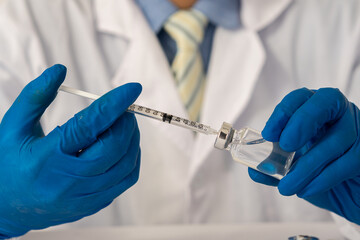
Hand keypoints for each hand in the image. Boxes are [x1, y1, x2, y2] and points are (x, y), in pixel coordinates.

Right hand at [0, 65, 141, 237]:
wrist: (3, 208)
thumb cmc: (7, 163)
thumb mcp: (13, 126)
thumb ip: (35, 96)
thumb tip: (60, 70)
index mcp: (45, 158)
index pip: (88, 126)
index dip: (114, 104)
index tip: (133, 89)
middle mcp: (66, 181)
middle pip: (113, 147)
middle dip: (126, 122)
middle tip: (123, 109)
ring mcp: (82, 197)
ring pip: (125, 165)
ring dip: (132, 139)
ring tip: (123, 125)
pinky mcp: (92, 205)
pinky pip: (125, 181)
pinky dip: (131, 158)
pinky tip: (123, 147)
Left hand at [249, 88, 359, 224]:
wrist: (347, 195)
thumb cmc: (317, 173)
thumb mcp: (290, 170)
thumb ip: (273, 168)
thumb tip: (255, 170)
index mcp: (314, 110)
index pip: (301, 97)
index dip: (284, 112)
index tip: (269, 134)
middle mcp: (338, 113)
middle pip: (326, 101)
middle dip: (303, 121)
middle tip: (285, 145)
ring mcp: (357, 129)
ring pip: (336, 138)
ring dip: (308, 165)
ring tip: (287, 186)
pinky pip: (348, 161)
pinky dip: (324, 178)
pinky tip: (306, 189)